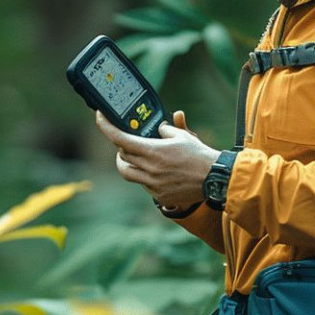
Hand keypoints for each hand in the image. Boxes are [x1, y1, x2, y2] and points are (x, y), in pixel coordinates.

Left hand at [95, 110, 219, 207]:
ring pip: (128, 173)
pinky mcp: (159, 196)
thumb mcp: (182, 135)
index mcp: (153, 151)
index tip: (99, 118)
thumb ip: (165, 130)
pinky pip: (143, 185)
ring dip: (127, 164)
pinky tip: (155, 172)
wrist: (215, 179)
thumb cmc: (199, 155)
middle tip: (125, 144)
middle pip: (121, 158)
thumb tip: (158, 129)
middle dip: (120, 149)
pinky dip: (144, 177)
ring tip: (135, 159)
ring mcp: (153, 185)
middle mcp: (150, 169)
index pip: (120, 139)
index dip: (106, 127)